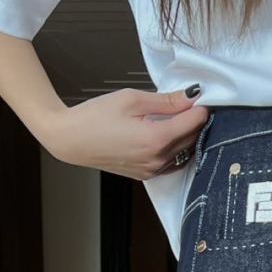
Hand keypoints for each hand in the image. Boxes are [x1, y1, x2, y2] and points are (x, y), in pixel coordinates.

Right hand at [37, 87, 210, 178]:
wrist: (71, 140)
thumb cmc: (95, 117)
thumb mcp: (132, 99)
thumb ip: (166, 100)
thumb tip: (190, 97)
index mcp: (157, 139)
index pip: (194, 123)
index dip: (200, 107)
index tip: (199, 96)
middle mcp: (158, 159)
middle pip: (192, 138)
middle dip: (195, 120)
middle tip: (191, 103)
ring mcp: (153, 170)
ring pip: (184, 152)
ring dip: (187, 135)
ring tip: (179, 116)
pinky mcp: (146, 175)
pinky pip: (172, 162)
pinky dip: (177, 148)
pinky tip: (170, 135)